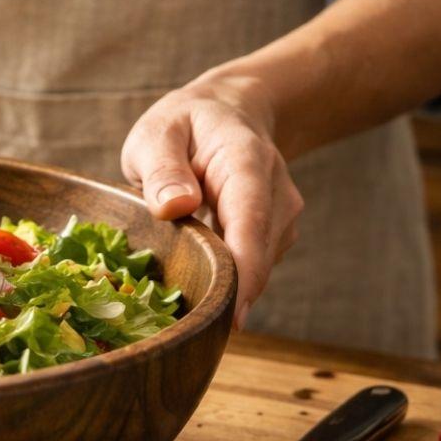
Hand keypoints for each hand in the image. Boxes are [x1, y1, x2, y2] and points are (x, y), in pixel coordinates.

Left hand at [120, 74, 302, 328]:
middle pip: (259, 254)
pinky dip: (226, 277)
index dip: (244, 270)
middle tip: (185, 326)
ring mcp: (282, 216)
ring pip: (258, 267)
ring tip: (179, 285)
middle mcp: (276, 191)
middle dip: (226, 292)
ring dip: (222, 283)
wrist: (230, 113)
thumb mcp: (158, 133)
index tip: (232, 314)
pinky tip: (196, 272)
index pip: (251, 220)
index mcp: (246, 160)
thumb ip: (162, 167)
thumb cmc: (186, 124)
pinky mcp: (275, 236)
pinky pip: (252, 268)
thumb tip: (174, 206)